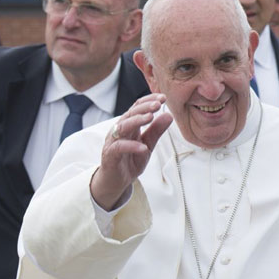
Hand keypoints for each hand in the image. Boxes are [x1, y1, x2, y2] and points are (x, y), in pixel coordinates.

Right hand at [90, 94, 172, 210]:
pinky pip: (119, 147)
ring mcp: (113, 141)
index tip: (163, 97)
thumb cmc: (131, 159)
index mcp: (129, 125)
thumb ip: (156, 130)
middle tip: (158, 104)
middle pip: (130, 114)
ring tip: (150, 117)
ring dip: (137, 120)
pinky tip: (143, 147)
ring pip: (122, 127)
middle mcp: (119, 130)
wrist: (117, 180)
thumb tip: (169, 115)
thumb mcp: (148, 144)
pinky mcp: (110, 155)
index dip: (149, 101)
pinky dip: (132, 146)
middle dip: (144, 108)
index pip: (137, 107)